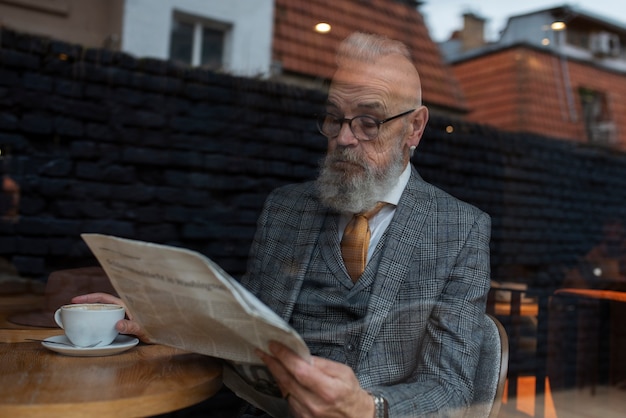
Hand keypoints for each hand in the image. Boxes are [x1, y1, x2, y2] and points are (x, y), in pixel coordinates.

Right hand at [71, 292, 151, 341]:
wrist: (163, 333)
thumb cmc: (155, 328)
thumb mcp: (142, 328)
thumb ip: (131, 326)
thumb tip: (117, 324)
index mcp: (125, 305)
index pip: (104, 297)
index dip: (89, 297)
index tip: (75, 299)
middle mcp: (122, 308)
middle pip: (101, 302)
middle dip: (86, 303)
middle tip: (72, 307)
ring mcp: (121, 315)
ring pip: (103, 310)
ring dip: (91, 311)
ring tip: (78, 314)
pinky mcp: (122, 323)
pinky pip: (106, 319)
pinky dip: (97, 319)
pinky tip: (91, 325)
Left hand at [257, 341, 374, 417]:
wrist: (357, 417)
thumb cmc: (350, 392)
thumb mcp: (343, 372)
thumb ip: (322, 364)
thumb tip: (302, 356)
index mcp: (328, 390)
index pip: (300, 370)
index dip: (285, 357)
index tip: (274, 345)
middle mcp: (315, 404)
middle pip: (287, 380)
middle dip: (273, 363)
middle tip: (262, 351)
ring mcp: (307, 414)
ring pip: (284, 390)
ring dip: (276, 374)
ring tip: (269, 360)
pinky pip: (287, 399)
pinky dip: (283, 386)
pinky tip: (281, 376)